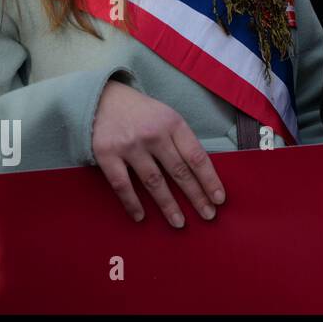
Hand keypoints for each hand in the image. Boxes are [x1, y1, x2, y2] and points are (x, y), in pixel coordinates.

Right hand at [92, 80, 225, 225]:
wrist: (103, 98)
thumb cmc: (142, 113)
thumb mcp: (168, 117)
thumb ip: (181, 141)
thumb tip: (200, 174)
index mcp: (173, 124)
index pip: (197, 156)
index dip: (209, 179)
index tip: (219, 199)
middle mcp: (154, 134)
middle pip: (179, 171)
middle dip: (196, 196)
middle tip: (208, 216)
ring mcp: (130, 145)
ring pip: (154, 182)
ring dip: (168, 205)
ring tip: (179, 222)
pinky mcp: (106, 154)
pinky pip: (122, 184)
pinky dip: (132, 203)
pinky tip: (141, 217)